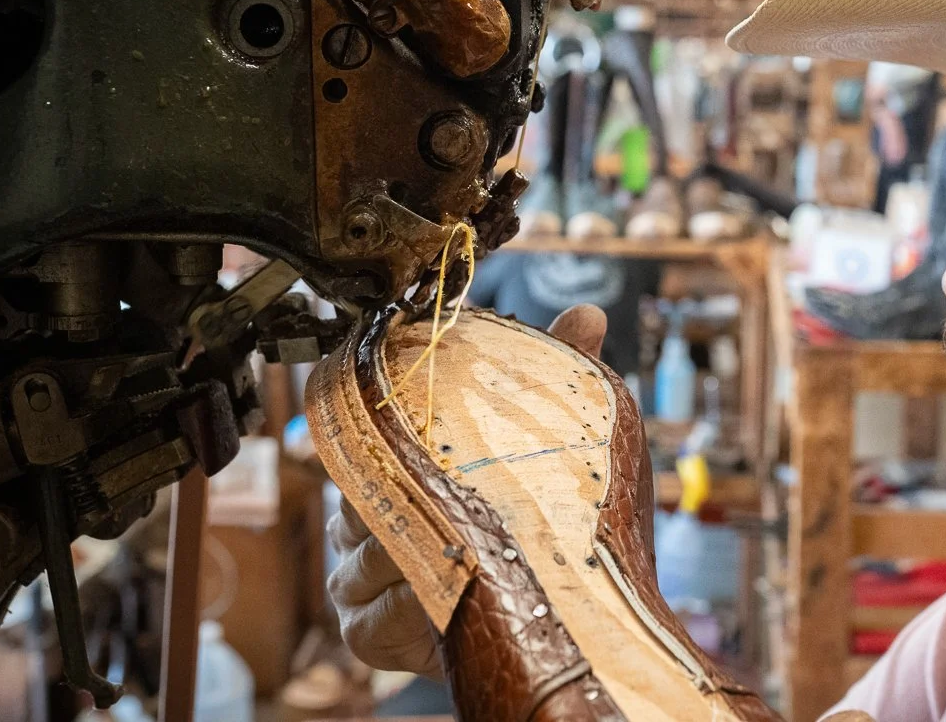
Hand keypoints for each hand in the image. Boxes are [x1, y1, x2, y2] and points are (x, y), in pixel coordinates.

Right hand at [327, 305, 607, 676]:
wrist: (553, 621)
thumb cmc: (548, 527)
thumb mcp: (554, 446)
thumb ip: (553, 375)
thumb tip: (586, 313)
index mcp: (400, 465)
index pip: (369, 435)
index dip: (398, 435)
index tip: (435, 437)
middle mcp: (368, 520)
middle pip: (362, 493)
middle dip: (418, 498)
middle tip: (469, 499)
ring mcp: (360, 578)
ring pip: (367, 551)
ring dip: (424, 552)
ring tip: (474, 551)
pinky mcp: (365, 632)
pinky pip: (374, 613)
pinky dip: (414, 606)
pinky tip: (455, 598)